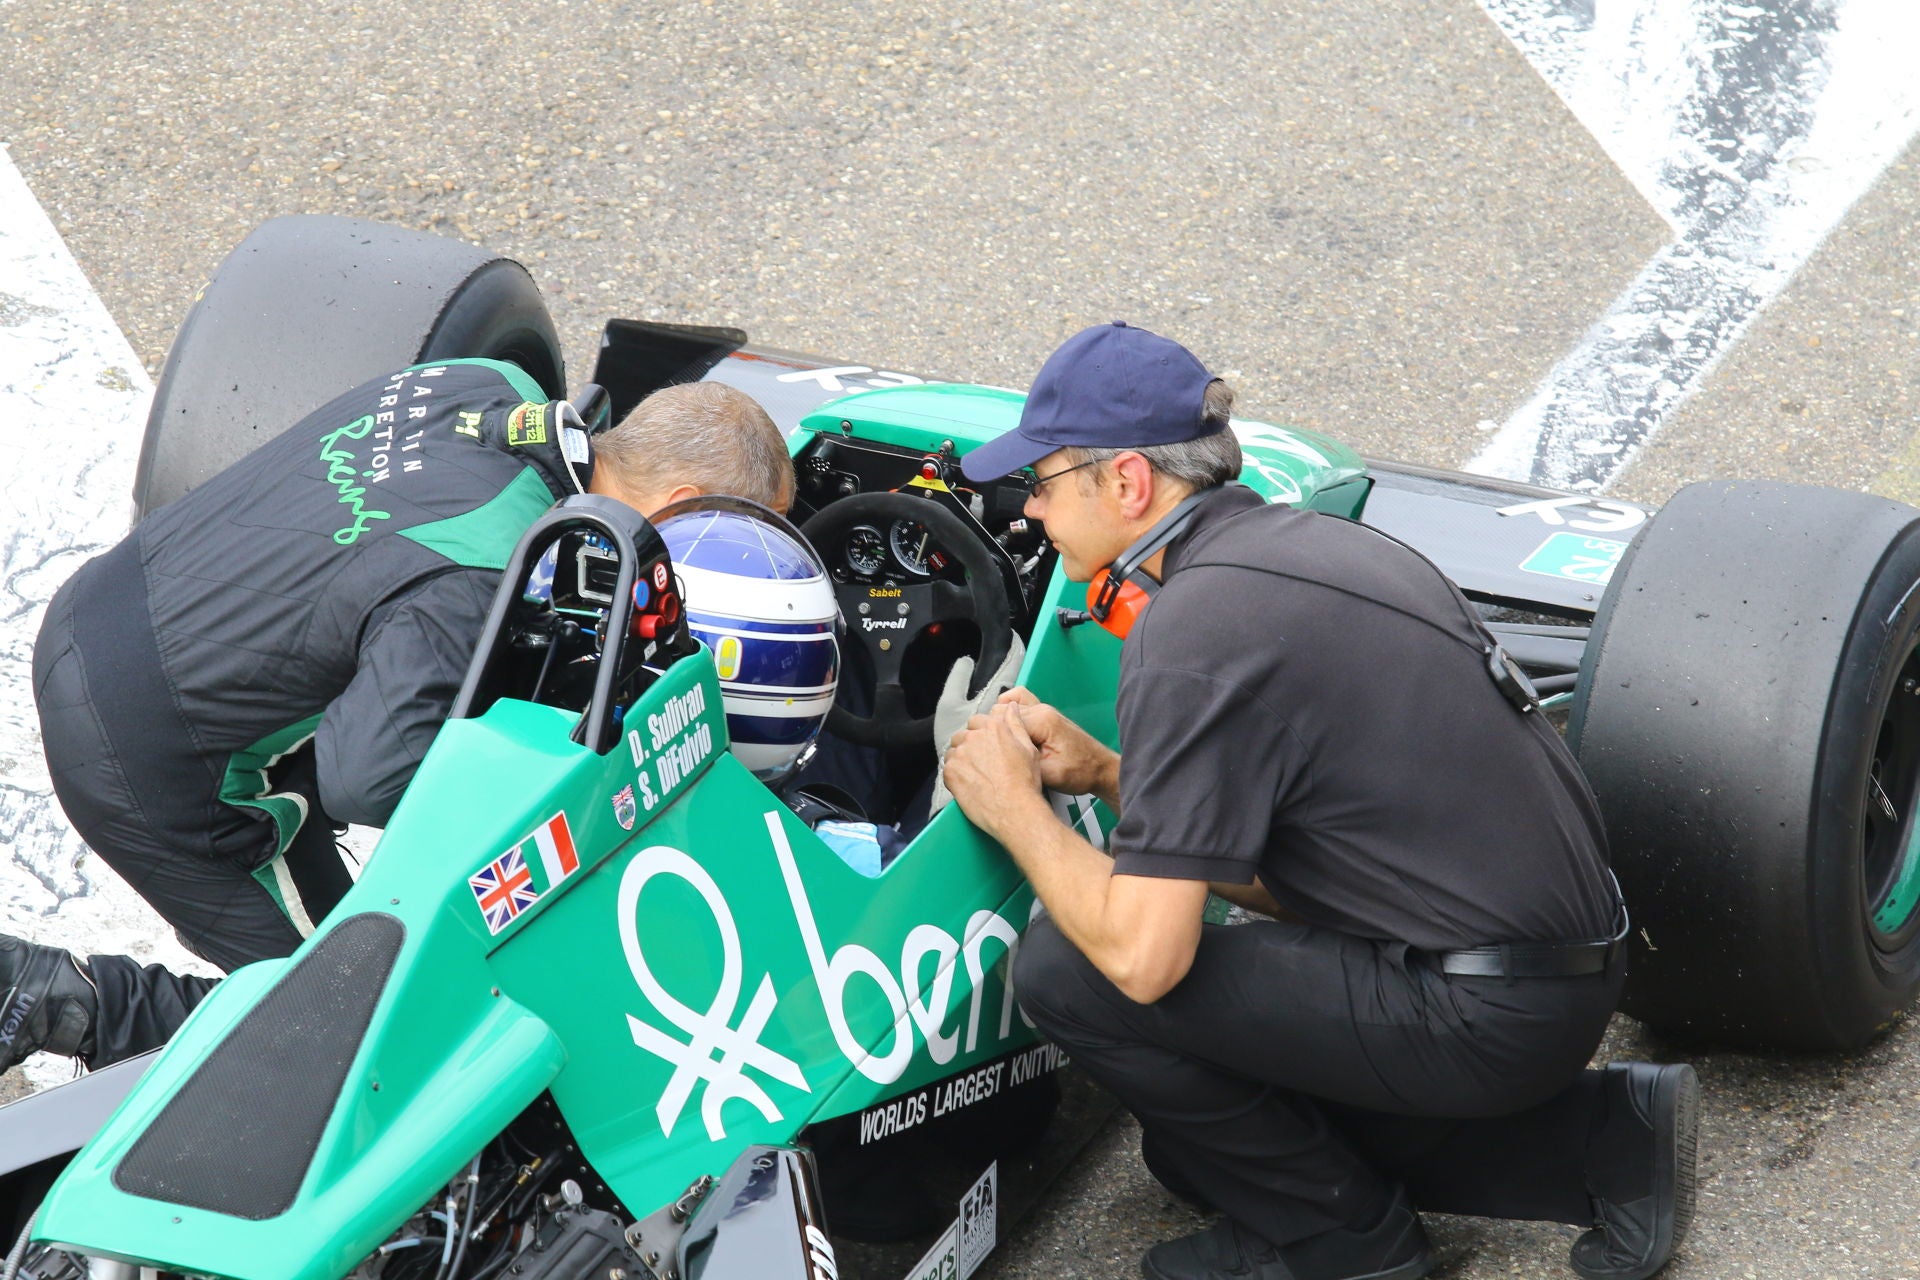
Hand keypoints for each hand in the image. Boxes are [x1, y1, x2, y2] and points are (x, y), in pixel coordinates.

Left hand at [942, 702, 1051, 842]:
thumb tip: (1009, 706)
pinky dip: (955, 775)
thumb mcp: (1028, 747)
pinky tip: (970, 784)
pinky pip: (948, 769)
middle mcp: (973, 736)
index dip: (983, 735)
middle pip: (963, 736)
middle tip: (983, 764)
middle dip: (970, 746)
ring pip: (954, 752)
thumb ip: (1016, 723)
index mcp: (993, 726)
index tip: (989, 748)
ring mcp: (960, 754)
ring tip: (976, 776)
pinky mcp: (950, 773)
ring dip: (961, 760)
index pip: (977, 721)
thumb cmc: (1025, 781)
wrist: (1015, 810)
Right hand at [992, 688, 1119, 802]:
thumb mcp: (1049, 774)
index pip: (1001, 721)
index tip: (992, 756)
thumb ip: (1023, 761)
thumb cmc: (1080, 772)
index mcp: (1042, 721)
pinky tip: (1005, 727)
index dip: (993, 740)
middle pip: (999, 713)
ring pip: (1005, 707)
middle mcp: (1041, 709)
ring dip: (999, 724)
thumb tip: (999, 756)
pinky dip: (1007, 710)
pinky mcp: (1044, 715)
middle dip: (993, 732)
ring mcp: (1043, 709)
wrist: (1100, 769)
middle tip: (996, 753)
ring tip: (1000, 744)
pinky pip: (1018, 702)